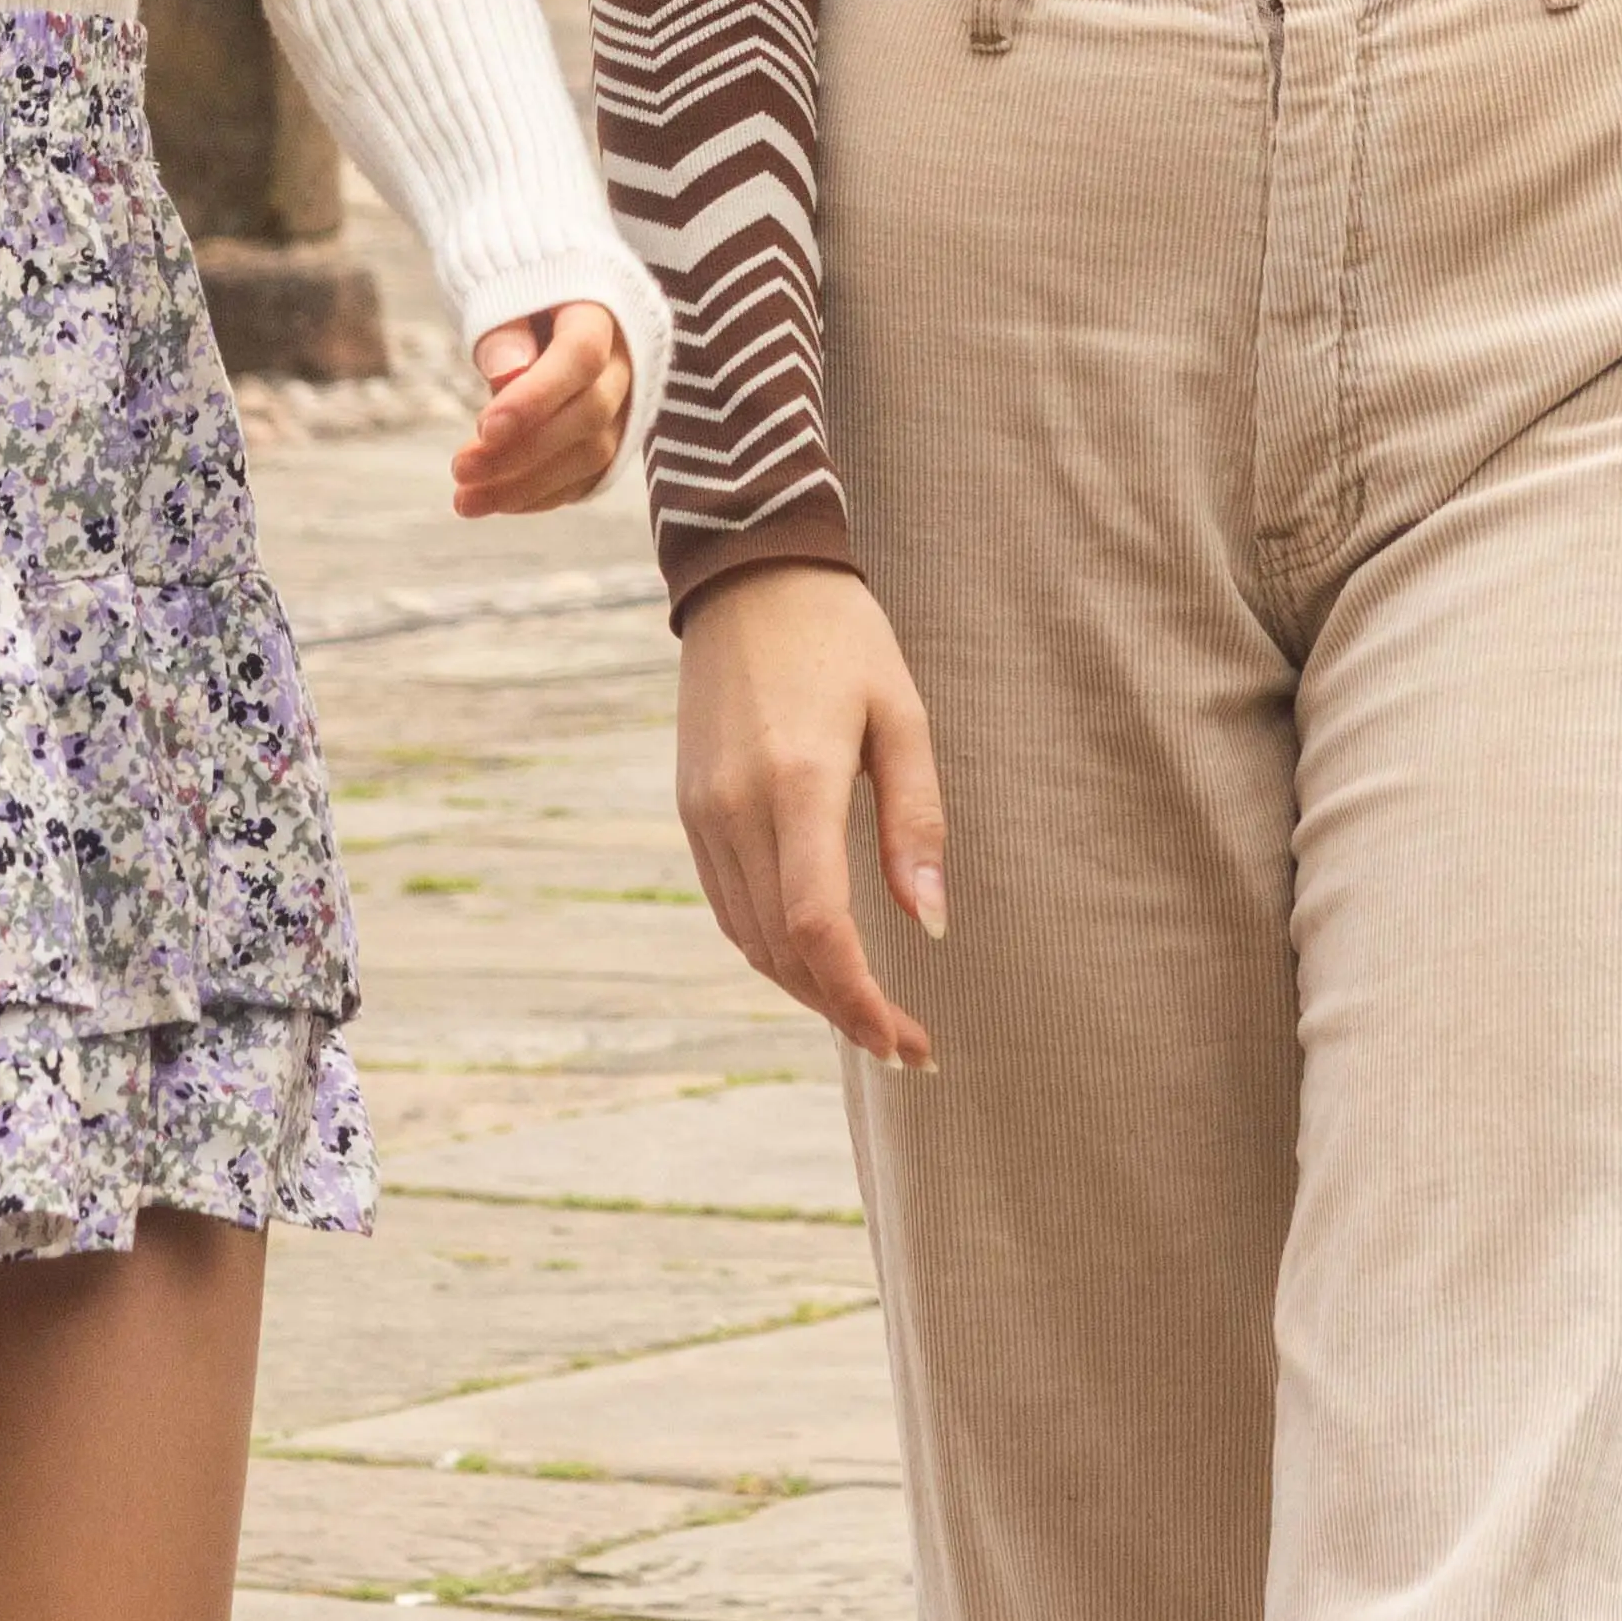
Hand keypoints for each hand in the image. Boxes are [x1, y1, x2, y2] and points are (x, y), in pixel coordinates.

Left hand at [451, 304, 633, 518]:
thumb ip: (505, 329)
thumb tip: (507, 370)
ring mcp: (629, 403)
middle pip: (588, 414)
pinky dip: (542, 494)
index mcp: (604, 310)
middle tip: (459, 470)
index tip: (482, 429)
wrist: (558, 300)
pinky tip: (496, 501)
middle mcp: (628, 360)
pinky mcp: (617, 436)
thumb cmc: (523, 292)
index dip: (535, 397)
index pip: (582, 357)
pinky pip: (589, 476)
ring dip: (525, 485)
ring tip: (465, 500)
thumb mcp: (506, 291)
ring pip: (592, 455)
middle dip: (520, 452)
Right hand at [673, 564, 945, 1070]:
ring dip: (807, 988)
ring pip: (750, 938)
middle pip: (782, 949)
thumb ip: (916, 823)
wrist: (748, 574)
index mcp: (798, 781)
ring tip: (868, 1016)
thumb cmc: (844, 639)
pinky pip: (729, 905)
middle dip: (843, 1011)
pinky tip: (816, 961)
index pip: (817, 926)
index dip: (859, 998)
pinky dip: (771, 949)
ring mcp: (703, 811)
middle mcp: (737, 807)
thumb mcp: (902, 716)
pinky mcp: (691, 809)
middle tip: (906, 1046)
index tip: (905, 1041)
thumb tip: (929, 924)